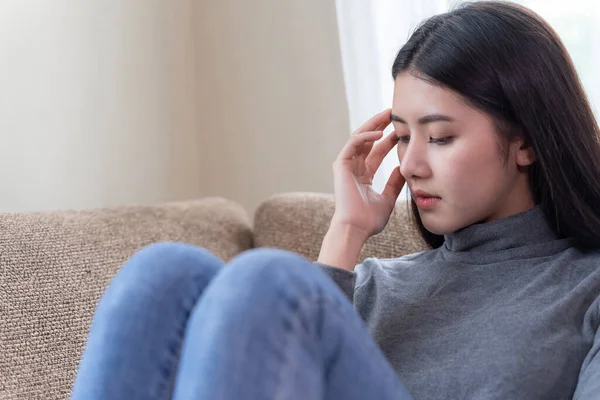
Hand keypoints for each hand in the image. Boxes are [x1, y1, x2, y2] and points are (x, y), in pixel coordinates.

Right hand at [331, 108, 405, 240]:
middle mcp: (354, 168)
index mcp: (364, 176)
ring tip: (388, 114)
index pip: (377, 151)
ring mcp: (346, 165)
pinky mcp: (341, 165)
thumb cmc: (369, 219)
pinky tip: (379, 132)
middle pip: (368, 140)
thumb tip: (404, 169)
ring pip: (360, 137)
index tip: (403, 129)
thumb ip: (395, 183)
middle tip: (394, 113)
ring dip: (373, 124)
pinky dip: (365, 136)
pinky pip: (353, 144)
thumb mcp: (389, 198)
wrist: (356, 227)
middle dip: (380, 125)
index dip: (389, 139)